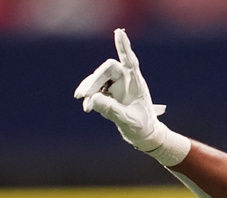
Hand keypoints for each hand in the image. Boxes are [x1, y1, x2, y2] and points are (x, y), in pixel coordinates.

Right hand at [74, 28, 189, 165]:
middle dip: (93, 80)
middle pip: (106, 70)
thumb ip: (112, 110)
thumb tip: (93, 99)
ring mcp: (116, 85)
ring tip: (84, 102)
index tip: (119, 32)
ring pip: (97, 78)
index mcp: (136, 83)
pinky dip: (90, 97)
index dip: (123, 47)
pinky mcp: (108, 92)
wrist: (143, 135)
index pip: (130, 61)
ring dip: (88, 88)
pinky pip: (94, 89)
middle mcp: (126, 80)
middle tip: (83, 95)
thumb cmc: (141, 127)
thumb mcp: (128, 121)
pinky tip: (88, 108)